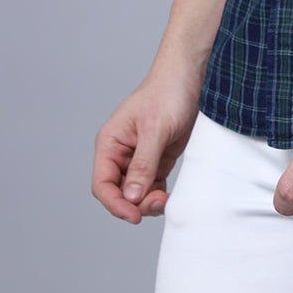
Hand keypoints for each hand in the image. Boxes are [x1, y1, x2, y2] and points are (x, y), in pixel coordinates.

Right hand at [92, 71, 199, 223]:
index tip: (134, 215)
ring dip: (149, 202)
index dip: (114, 204)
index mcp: (110, 143)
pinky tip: (171, 197)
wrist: (190, 77)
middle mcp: (121, 154)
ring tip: (166, 199)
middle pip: (119, 193)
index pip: (102, 184)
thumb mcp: (154, 129)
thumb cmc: (167, 93)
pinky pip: (153, 188)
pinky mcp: (158, 161)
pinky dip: (159, 196)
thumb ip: (143, 163)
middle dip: (136, 204)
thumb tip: (131, 196)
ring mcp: (139, 158)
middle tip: (159, 202)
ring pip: (136, 194)